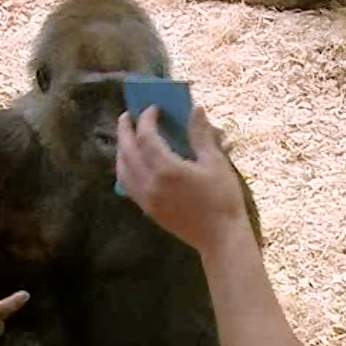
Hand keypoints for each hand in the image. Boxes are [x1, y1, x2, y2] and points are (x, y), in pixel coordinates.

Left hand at [116, 105, 248, 252]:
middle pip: (128, 150)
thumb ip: (201, 136)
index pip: (147, 136)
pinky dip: (125, 169)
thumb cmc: (223, 199)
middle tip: (128, 115)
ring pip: (123, 169)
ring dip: (122, 149)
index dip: (147, 119)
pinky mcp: (148, 209)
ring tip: (126, 137)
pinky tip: (131, 163)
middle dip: (126, 130)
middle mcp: (150, 183)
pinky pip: (127, 185)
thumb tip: (196, 109)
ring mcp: (146, 198)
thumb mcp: (216, 163)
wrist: (220, 238)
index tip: (153, 107)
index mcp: (167, 169)